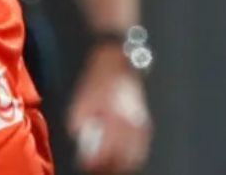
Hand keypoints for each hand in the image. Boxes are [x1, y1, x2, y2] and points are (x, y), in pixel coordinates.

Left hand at [69, 46, 152, 172]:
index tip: (86, 165)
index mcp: (114, 120)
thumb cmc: (97, 81)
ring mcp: (141, 123)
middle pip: (124, 159)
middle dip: (110, 167)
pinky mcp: (145, 120)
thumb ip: (79, 125)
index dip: (95, 163)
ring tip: (109, 164)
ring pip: (136, 156)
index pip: (106, 153)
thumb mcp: (80, 102)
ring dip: (122, 164)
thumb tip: (82, 142)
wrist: (119, 61)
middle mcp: (131, 124)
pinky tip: (122, 155)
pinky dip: (132, 156)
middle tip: (98, 167)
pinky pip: (142, 147)